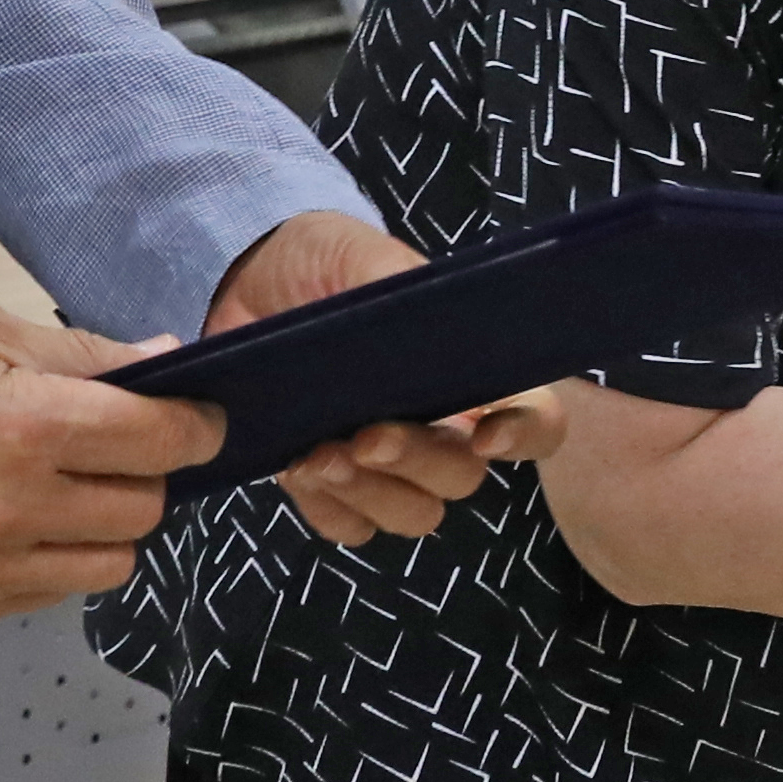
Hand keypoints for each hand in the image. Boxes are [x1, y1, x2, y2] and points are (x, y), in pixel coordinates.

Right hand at [0, 287, 221, 621]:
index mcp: (29, 425)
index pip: (167, 442)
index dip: (193, 424)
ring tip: (55, 482)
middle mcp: (15, 508)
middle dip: (142, 470)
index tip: (192, 415)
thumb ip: (81, 356)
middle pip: (145, 508)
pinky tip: (6, 514)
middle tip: (107, 439)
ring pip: (107, 563)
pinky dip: (48, 557)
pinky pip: (45, 591)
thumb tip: (162, 365)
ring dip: (102, 523)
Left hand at [207, 208, 565, 548]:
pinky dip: (327, 508)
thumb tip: (433, 325)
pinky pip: (348, 527)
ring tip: (317, 456)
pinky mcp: (333, 484)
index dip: (527, 435)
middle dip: (416, 462)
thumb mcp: (358, 254)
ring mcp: (388, 464)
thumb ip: (395, 281)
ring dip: (369, 495)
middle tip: (366, 436)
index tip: (486, 436)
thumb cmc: (321, 262)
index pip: (536, 418)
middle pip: (462, 477)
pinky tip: (297, 469)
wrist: (246, 283)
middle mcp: (441, 428)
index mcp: (469, 373)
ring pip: (412, 514)